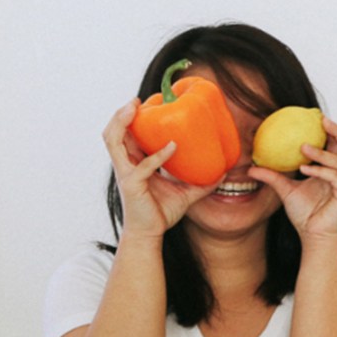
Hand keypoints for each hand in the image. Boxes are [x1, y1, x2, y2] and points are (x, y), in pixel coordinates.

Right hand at [102, 99, 218, 237]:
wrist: (150, 235)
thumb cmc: (161, 213)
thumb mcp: (185, 193)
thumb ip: (202, 182)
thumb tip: (224, 172)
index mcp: (134, 163)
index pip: (126, 136)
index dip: (130, 118)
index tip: (145, 102)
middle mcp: (126, 165)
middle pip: (113, 134)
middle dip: (120, 115)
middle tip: (136, 100)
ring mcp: (126, 174)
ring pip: (114, 142)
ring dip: (123, 123)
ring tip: (135, 108)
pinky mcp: (132, 186)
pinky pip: (143, 166)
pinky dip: (158, 155)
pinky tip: (173, 146)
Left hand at [248, 117, 336, 245]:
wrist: (315, 238)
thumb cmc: (306, 216)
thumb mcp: (286, 190)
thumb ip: (273, 176)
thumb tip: (252, 167)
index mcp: (336, 170)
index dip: (331, 129)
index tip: (315, 117)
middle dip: (336, 130)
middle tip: (321, 120)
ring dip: (321, 152)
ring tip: (303, 147)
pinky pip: (335, 176)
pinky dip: (320, 170)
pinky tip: (304, 168)